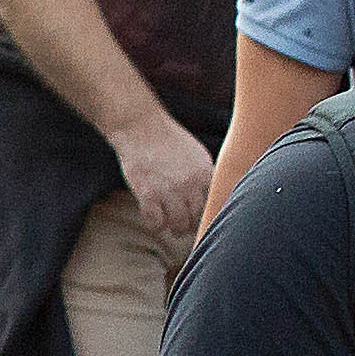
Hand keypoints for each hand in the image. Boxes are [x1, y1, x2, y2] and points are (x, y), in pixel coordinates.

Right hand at [115, 112, 216, 251]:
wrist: (141, 127)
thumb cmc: (167, 140)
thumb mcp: (196, 154)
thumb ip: (205, 176)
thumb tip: (212, 199)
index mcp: (205, 173)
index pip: (213, 204)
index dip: (207, 214)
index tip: (201, 218)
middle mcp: (190, 183)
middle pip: (197, 217)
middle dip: (191, 225)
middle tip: (184, 226)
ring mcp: (169, 190)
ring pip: (178, 224)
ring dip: (175, 228)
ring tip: (171, 226)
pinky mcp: (148, 195)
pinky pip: (156, 223)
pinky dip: (155, 224)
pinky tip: (153, 218)